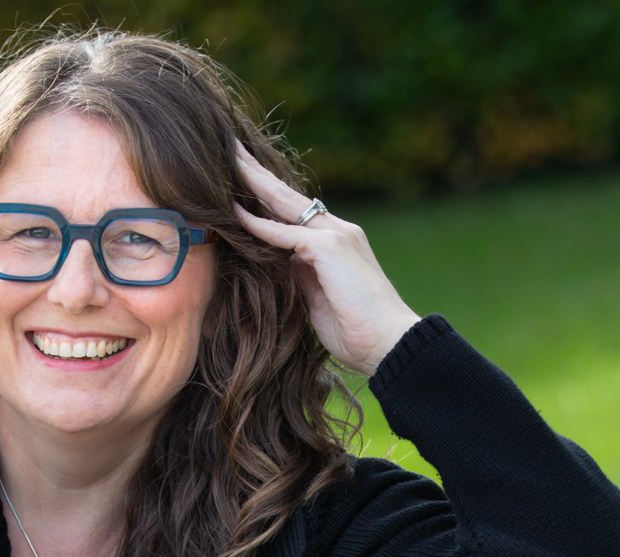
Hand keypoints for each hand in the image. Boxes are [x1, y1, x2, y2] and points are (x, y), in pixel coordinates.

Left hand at [232, 140, 420, 375]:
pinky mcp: (329, 248)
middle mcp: (338, 230)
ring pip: (286, 204)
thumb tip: (280, 264)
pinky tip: (236, 213)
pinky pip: (285, 233)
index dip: (270, 196)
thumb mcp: (320, 299)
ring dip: (256, 183)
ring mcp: (335, 236)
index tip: (244, 181)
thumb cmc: (356, 329)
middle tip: (233, 151)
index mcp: (337, 242)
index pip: (296, 212)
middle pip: (289, 197)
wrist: (388, 342)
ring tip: (230, 162)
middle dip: (259, 174)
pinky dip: (260, 225)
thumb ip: (301, 276)